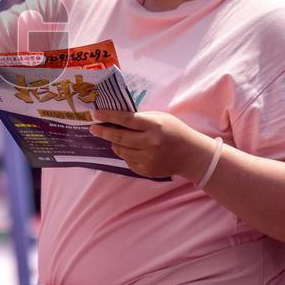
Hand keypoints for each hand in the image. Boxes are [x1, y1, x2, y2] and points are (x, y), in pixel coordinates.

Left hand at [88, 109, 216, 181]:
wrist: (191, 155)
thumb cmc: (174, 131)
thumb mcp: (160, 118)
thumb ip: (140, 118)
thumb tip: (115, 117)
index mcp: (154, 126)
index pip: (127, 119)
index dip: (109, 116)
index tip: (96, 114)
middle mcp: (151, 143)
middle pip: (119, 137)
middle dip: (103, 132)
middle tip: (93, 128)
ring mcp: (149, 159)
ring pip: (120, 150)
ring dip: (113, 143)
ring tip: (113, 137)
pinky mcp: (147, 170)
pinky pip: (127, 161)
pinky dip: (125, 153)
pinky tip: (130, 148)